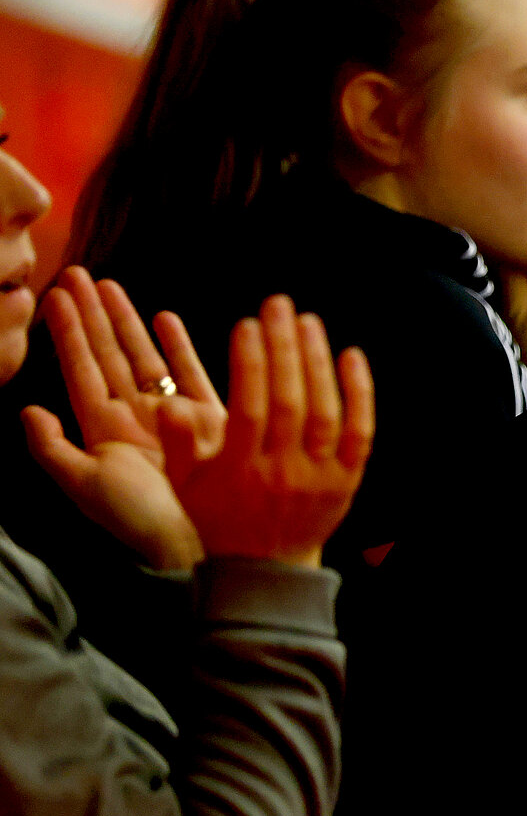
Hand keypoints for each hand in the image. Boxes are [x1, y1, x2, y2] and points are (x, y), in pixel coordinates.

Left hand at [23, 268, 224, 568]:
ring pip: (144, 356)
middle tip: (78, 273)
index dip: (67, 331)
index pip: (80, 369)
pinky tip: (165, 318)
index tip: (54, 296)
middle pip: (108, 354)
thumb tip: (27, 410)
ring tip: (112, 285)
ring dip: (127, 321)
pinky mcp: (209, 419)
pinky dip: (177, 345)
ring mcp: (171, 416)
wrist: (199, 542)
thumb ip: (53, 450)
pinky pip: (191, 373)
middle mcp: (135, 417)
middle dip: (93, 313)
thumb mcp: (86, 488)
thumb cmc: (141, 521)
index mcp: (103, 429)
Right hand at [168, 295, 373, 567]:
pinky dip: (359, 393)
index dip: (250, 364)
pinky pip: (361, 432)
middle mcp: (283, 472)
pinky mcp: (347, 479)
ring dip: (317, 362)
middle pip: (288, 401)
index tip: (246, 324)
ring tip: (308, 320)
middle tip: (278, 304)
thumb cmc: (219, 516)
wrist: (267, 567)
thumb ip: (177, 444)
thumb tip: (168, 403)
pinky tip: (350, 355)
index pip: (248, 408)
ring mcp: (320, 476)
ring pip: (325, 412)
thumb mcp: (185, 486)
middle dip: (284, 348)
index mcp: (239, 471)